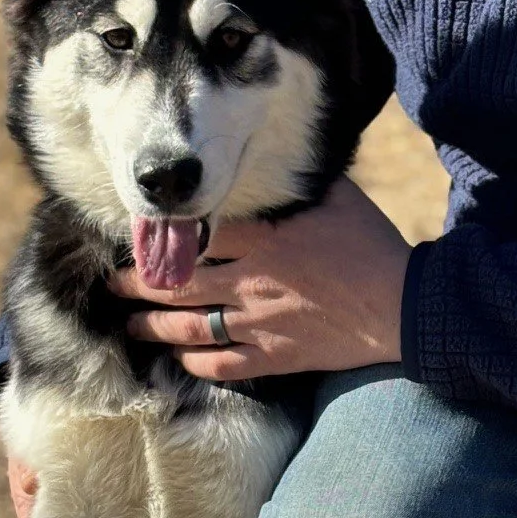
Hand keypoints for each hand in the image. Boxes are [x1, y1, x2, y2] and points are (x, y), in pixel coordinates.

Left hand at [111, 176, 409, 380]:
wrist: (404, 306)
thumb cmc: (373, 245)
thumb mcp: (338, 198)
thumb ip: (300, 180)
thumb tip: (280, 154)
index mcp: (264, 238)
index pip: (198, 233)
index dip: (164, 234)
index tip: (140, 233)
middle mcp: (252, 280)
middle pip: (180, 282)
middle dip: (139, 284)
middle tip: (113, 284)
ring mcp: (260, 322)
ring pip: (190, 327)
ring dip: (153, 327)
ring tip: (129, 324)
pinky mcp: (275, 355)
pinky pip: (223, 363)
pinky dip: (196, 362)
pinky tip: (180, 359)